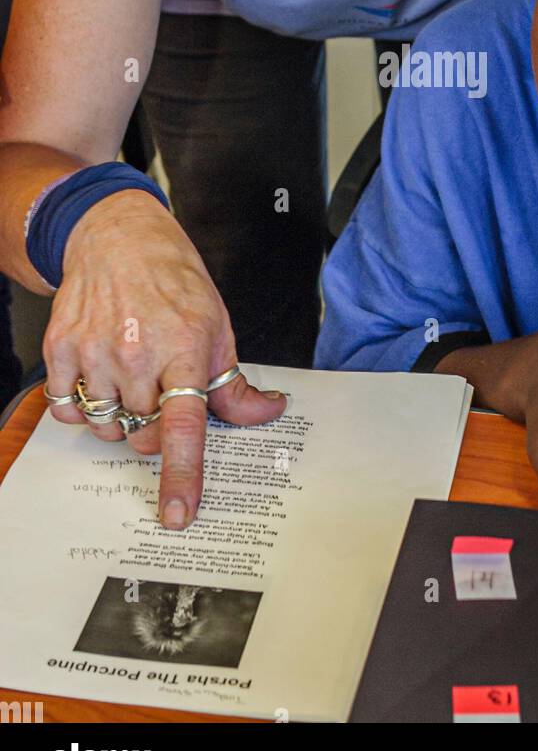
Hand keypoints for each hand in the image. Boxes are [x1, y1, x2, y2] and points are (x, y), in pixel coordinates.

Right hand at [41, 189, 286, 528]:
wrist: (119, 237)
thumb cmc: (174, 281)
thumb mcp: (218, 326)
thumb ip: (235, 383)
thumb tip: (265, 415)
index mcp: (184, 346)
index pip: (185, 424)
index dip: (182, 474)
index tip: (178, 512)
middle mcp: (136, 351)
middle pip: (143, 434)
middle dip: (156, 428)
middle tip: (162, 393)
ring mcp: (94, 350)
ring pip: (105, 426)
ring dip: (119, 419)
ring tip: (131, 378)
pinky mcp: (60, 347)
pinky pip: (67, 407)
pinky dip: (82, 406)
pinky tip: (99, 377)